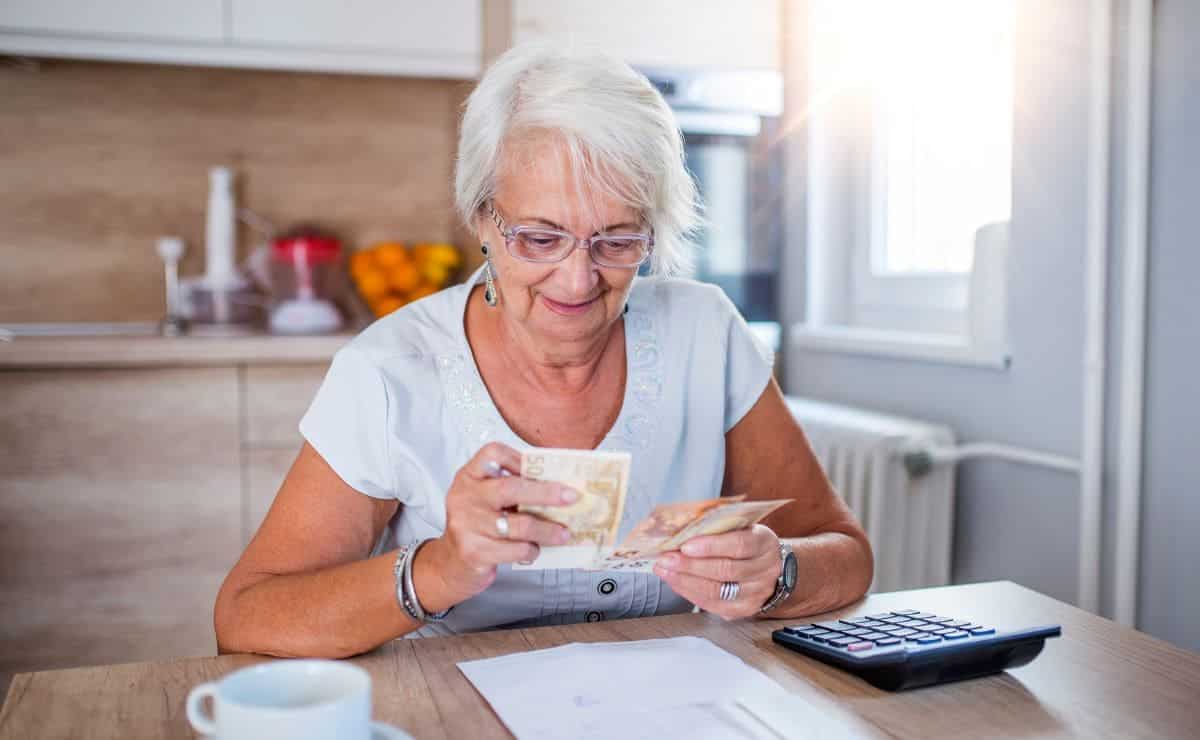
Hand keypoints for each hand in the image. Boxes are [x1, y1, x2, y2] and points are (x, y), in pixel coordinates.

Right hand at [421, 442, 575, 605]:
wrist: (450, 564)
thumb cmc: (477, 527)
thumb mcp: (485, 500)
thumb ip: (511, 489)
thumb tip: (558, 487)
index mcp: (469, 477)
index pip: (492, 453)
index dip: (519, 458)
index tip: (543, 468)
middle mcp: (465, 497)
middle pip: (509, 488)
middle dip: (545, 492)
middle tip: (571, 497)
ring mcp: (467, 525)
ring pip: (518, 525)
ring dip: (547, 529)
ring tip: (564, 533)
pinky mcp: (474, 551)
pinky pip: (515, 549)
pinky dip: (531, 550)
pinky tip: (535, 549)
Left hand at [653, 524, 781, 619]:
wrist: (768, 565)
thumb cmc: (746, 540)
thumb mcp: (739, 526)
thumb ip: (716, 527)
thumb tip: (680, 530)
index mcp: (765, 543)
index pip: (739, 545)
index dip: (711, 546)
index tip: (685, 545)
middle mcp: (765, 570)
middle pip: (726, 570)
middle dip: (690, 565)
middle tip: (665, 559)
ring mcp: (757, 593)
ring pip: (718, 590)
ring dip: (685, 581)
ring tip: (664, 571)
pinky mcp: (745, 609)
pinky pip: (714, 605)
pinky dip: (691, 594)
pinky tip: (676, 583)